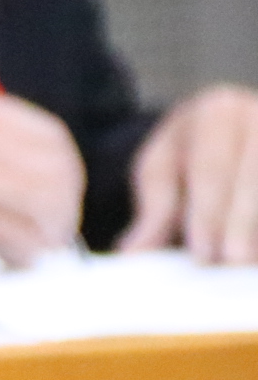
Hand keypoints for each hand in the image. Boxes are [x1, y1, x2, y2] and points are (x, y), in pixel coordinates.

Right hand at [0, 87, 83, 276]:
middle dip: (61, 211)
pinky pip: (21, 239)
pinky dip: (23, 258)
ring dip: (46, 237)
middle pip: (59, 172)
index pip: (52, 138)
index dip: (63, 177)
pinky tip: (7, 263)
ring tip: (26, 252)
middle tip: (48, 238)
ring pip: (49, 206)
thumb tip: (53, 194)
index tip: (54, 205)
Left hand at [118, 83, 257, 262]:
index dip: (209, 215)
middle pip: (254, 177)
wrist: (222, 123)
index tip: (204, 255)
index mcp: (217, 113)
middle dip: (243, 224)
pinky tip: (256, 262)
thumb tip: (133, 253)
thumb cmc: (189, 150)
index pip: (212, 169)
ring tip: (249, 265)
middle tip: (232, 263)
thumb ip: (154, 210)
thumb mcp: (162, 170)